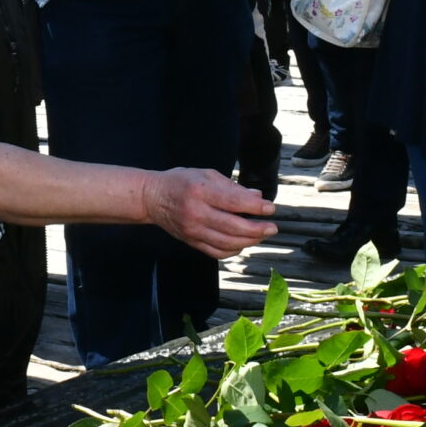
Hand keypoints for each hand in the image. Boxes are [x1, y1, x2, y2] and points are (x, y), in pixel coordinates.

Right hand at [143, 168, 276, 259]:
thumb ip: (232, 186)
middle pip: (233, 226)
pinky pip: (216, 252)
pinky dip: (233, 250)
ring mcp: (193, 230)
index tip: (270, 208)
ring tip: (261, 235)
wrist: (153, 198)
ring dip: (249, 241)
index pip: (233, 202)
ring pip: (227, 243)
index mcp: (200, 191)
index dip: (255, 207)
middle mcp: (196, 212)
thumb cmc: (181, 182)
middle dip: (257, 229)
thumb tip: (257, 196)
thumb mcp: (206, 174)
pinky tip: (242, 243)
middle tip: (272, 227)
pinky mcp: (191, 241)